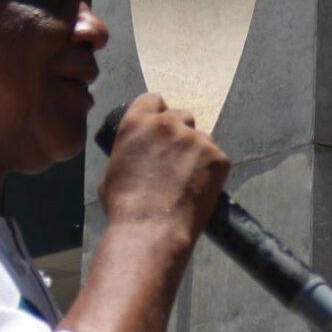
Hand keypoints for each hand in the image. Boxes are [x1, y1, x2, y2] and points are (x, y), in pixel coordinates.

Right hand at [96, 93, 227, 248]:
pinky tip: (199, 190)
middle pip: (181, 115)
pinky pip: (217, 158)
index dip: (158, 114)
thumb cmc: (125, 208)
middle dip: (180, 132)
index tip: (161, 127)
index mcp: (137, 122)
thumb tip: (139, 154)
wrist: (151, 231)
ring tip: (187, 181)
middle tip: (177, 158)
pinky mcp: (217, 157)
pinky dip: (211, 171)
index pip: (154, 100)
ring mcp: (195, 139)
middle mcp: (167, 124)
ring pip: (201, 137)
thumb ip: (130, 151)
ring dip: (196, 152)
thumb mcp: (113, 170)